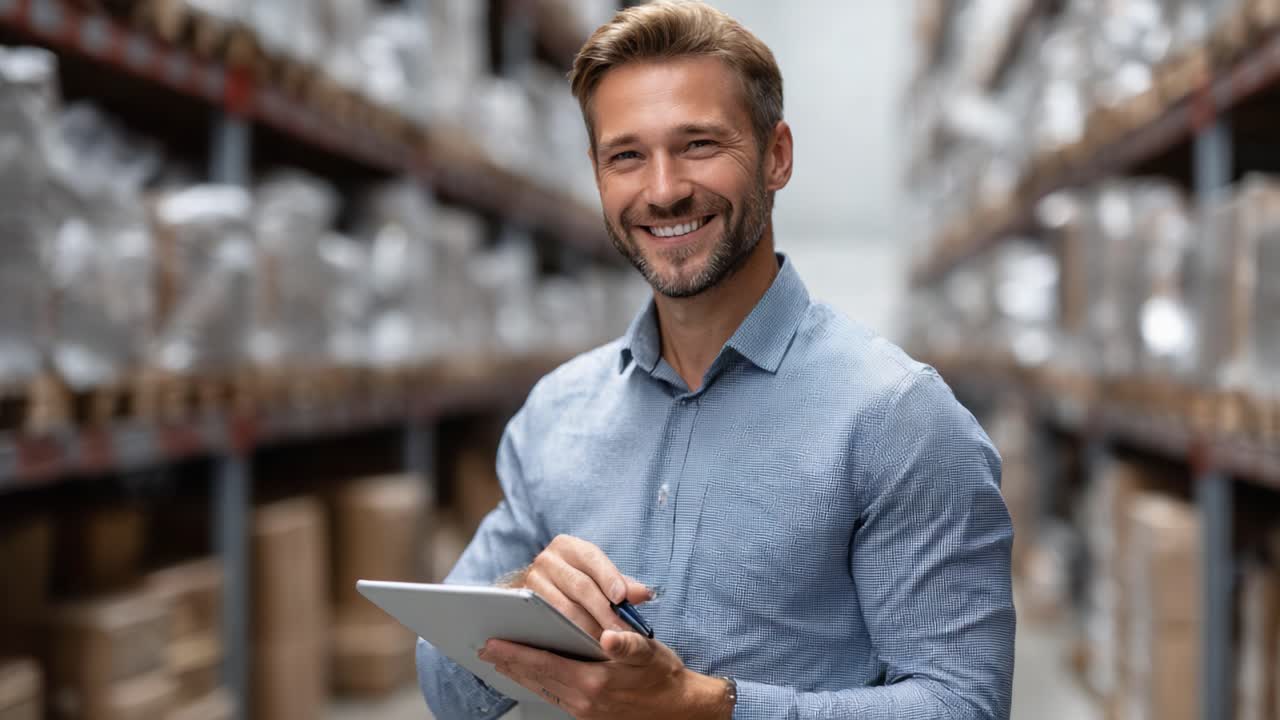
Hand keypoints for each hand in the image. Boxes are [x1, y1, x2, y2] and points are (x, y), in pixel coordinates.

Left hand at [478, 630, 729, 719]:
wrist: (680, 709)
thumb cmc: (662, 675)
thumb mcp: (649, 653)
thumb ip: (627, 644)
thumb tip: (610, 637)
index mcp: (594, 681)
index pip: (544, 664)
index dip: (516, 653)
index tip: (492, 643)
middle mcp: (584, 700)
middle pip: (536, 679)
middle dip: (508, 664)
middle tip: (483, 649)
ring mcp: (584, 711)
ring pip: (541, 690)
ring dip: (518, 676)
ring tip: (498, 662)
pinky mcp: (588, 715)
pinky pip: (553, 698)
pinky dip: (536, 685)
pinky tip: (530, 678)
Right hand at [504, 535, 650, 637]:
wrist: (542, 591)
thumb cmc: (579, 583)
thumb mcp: (601, 578)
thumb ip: (623, 585)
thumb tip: (644, 593)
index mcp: (569, 547)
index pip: (592, 558)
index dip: (608, 577)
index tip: (621, 598)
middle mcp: (547, 560)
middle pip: (579, 585)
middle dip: (603, 610)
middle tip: (621, 632)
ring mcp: (532, 582)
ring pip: (562, 608)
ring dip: (586, 627)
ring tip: (607, 644)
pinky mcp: (523, 605)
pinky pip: (546, 622)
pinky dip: (567, 634)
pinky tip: (583, 647)